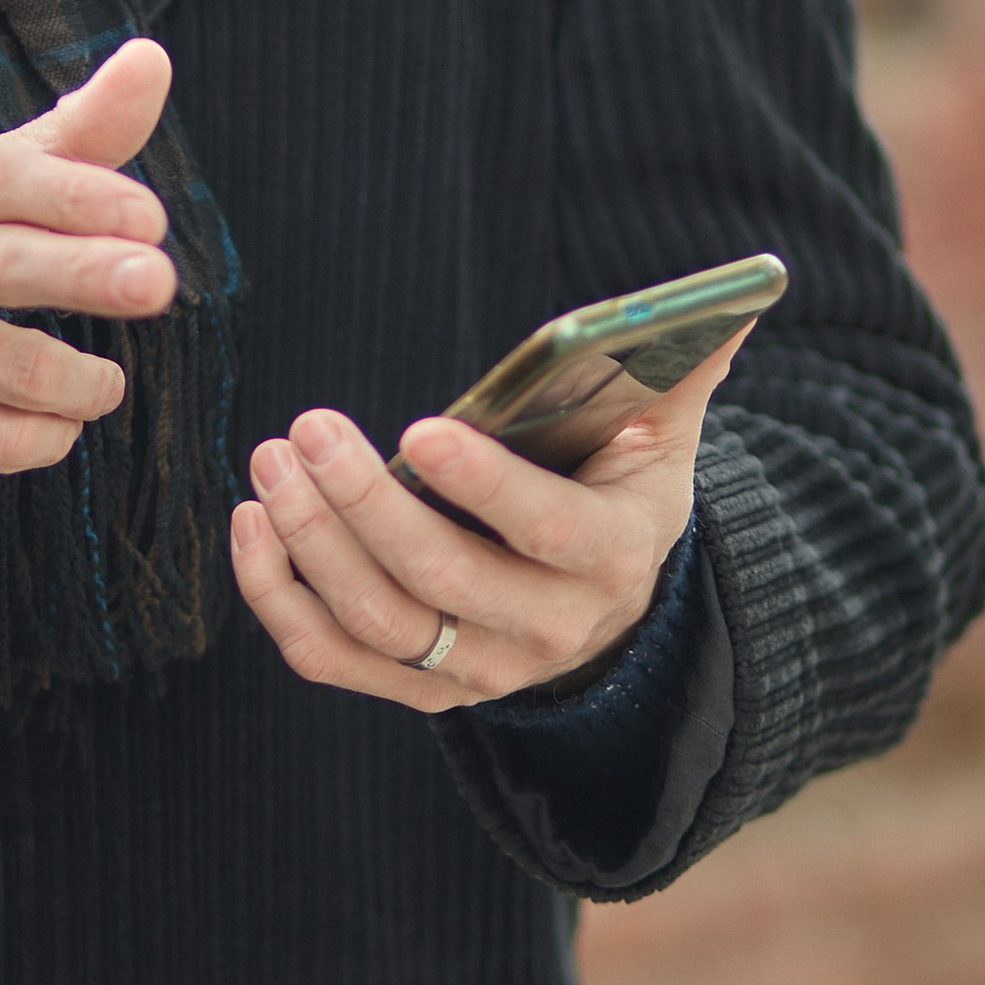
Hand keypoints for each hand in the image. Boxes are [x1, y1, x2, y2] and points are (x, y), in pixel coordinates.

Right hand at [0, 40, 177, 473]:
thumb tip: (151, 60)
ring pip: (3, 369)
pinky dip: (46, 435)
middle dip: (80, 273)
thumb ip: (79, 133)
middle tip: (157, 283)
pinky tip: (58, 418)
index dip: (74, 196)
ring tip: (105, 382)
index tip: (151, 219)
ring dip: (81, 383)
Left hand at [227, 335, 748, 708]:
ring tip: (272, 461)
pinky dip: (277, 596)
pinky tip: (252, 523)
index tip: (419, 427)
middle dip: (364, 503)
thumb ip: (684, 366)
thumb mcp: (664, 431)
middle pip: (440, 580)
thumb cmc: (620, 486)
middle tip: (307, 429)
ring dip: (310, 542)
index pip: (543, 528)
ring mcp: (479, 671)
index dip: (482, 485)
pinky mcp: (419, 688)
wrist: (609, 606)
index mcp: (610, 554)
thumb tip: (732, 297)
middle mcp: (546, 629)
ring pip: (377, 622)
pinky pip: (329, 659)